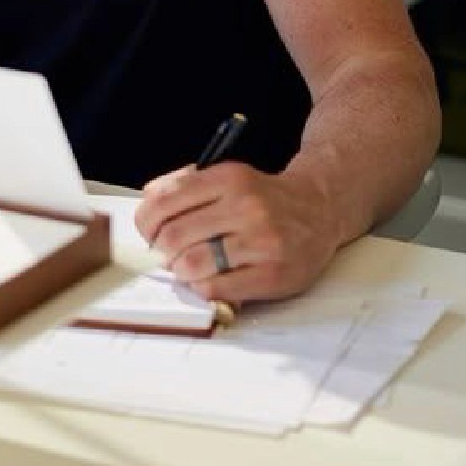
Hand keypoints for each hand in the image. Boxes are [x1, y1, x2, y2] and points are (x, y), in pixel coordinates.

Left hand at [134, 162, 338, 303]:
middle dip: (162, 252)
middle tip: (170, 255)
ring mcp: (261, 240)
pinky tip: (212, 279)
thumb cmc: (262, 197)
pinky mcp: (274, 273)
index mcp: (227, 177)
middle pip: (173, 237)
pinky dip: (204, 288)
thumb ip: (183, 184)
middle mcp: (245, 205)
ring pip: (192, 265)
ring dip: (181, 272)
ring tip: (190, 268)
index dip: (146, 224)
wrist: (319, 209)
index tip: (150, 234)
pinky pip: (217, 289)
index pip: (163, 202)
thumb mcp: (225, 176)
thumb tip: (147, 201)